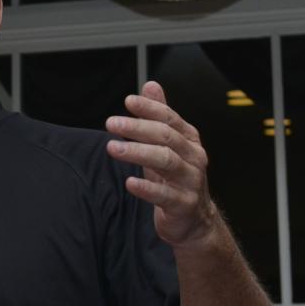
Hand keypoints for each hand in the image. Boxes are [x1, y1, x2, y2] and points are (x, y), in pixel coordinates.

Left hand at [105, 81, 219, 247]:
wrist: (193, 220)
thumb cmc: (175, 179)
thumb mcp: (167, 145)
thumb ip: (159, 116)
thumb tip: (150, 85)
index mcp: (188, 140)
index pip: (169, 118)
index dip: (150, 108)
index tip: (128, 101)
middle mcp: (193, 157)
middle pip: (166, 137)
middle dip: (138, 127)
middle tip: (111, 122)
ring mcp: (191, 181)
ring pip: (166, 161)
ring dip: (137, 152)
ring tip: (112, 148)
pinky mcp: (183, 204)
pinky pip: (165, 195)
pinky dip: (146, 188)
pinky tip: (129, 182)